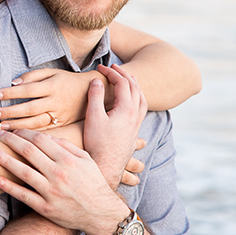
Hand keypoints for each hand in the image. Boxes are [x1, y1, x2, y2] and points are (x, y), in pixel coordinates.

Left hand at [0, 69, 111, 130]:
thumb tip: (14, 83)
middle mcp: (56, 102)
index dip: (9, 93)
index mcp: (53, 86)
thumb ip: (32, 76)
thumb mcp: (52, 73)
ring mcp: (60, 115)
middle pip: (28, 108)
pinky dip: (29, 134)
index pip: (27, 90)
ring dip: (16, 126)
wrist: (91, 94)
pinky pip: (43, 131)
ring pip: (35, 123)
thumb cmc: (66, 81)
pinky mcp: (62, 125)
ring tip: (0, 127)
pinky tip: (16, 136)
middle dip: (8, 112)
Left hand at [0, 129, 129, 234]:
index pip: (41, 139)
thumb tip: (47, 135)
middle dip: (11, 141)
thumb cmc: (93, 183)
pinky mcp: (46, 208)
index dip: (24, 133)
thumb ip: (67, 146)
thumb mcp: (86, 160)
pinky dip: (9, 187)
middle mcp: (58, 174)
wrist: (101, 214)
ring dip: (5, 161)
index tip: (14, 131)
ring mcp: (51, 192)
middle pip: (29, 151)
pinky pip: (24, 196)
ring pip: (23, 172)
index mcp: (68, 160)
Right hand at [82, 64, 147, 188]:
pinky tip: (134, 103)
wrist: (106, 166)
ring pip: (142, 99)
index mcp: (127, 109)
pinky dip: (138, 99)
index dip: (111, 72)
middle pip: (135, 88)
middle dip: (124, 75)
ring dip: (135, 86)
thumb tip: (97, 80)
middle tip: (114, 68)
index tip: (100, 68)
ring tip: (130, 80)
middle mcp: (135, 115)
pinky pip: (142, 110)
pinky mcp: (133, 133)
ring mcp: (136, 125)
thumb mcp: (93, 116)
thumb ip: (95, 96)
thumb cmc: (97, 143)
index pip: (122, 83)